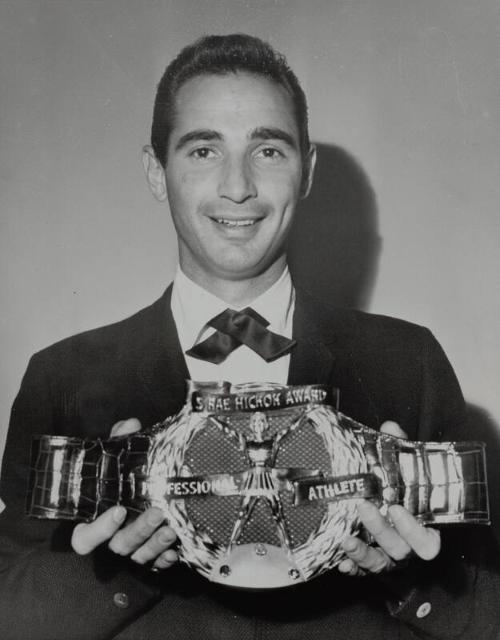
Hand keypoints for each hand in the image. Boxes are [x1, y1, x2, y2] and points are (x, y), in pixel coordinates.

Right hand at [71, 418, 177, 570]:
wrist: (132, 494)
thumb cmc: (117, 480)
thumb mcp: (116, 459)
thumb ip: (119, 442)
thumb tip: (131, 424)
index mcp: (95, 521)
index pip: (85, 537)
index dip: (99, 529)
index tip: (117, 510)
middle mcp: (111, 539)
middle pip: (120, 544)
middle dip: (139, 530)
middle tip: (157, 513)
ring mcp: (130, 550)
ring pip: (139, 555)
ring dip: (156, 544)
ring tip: (172, 528)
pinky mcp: (148, 557)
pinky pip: (155, 565)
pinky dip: (165, 559)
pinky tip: (176, 551)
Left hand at [338, 421, 440, 575]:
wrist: (397, 517)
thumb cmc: (403, 493)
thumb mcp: (404, 472)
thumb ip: (399, 450)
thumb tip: (389, 426)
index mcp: (422, 528)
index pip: (427, 539)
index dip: (414, 529)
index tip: (397, 508)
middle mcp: (407, 548)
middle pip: (399, 549)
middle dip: (381, 530)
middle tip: (363, 508)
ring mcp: (388, 560)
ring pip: (379, 563)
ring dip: (362, 553)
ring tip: (345, 539)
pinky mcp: (370, 566)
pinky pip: (361, 572)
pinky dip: (351, 567)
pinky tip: (339, 562)